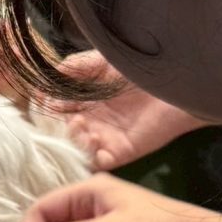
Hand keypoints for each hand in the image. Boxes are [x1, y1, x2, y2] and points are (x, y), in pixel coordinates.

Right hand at [46, 52, 210, 170]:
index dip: (46, 106)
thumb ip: (73, 66)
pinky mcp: (120, 152)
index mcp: (82, 99)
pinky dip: (92, 156)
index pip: (54, 108)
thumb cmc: (140, 67)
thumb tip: (44, 80)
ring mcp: (103, 138)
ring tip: (82, 126)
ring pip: (75, 148)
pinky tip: (96, 140)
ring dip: (73, 140)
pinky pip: (98, 162)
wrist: (176, 81)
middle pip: (60, 131)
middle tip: (68, 115)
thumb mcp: (102, 59)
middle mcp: (89, 120)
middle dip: (58, 126)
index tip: (45, 100)